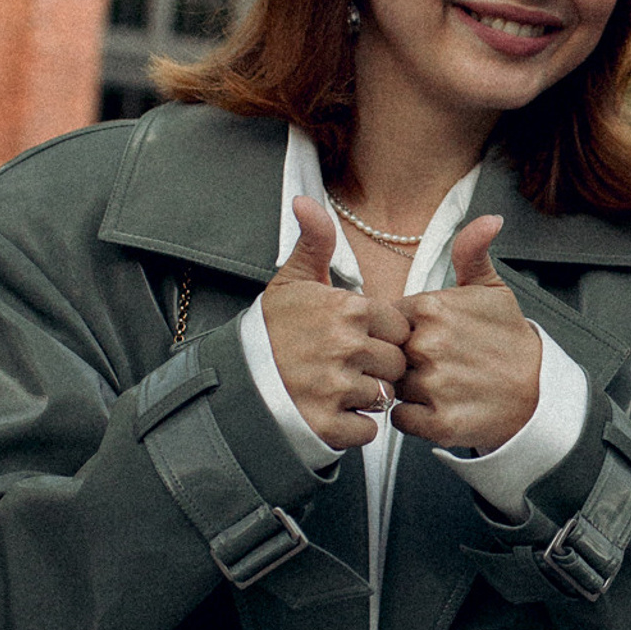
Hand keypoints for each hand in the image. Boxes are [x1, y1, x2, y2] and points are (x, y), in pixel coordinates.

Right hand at [260, 199, 411, 450]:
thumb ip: (315, 242)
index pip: (398, 328)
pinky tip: (330, 412)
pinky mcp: (329, 425)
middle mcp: (346, 346)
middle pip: (397, 364)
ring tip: (335, 389)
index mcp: (347, 309)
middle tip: (346, 368)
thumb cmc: (270, 331)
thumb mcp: (292, 281)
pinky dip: (354, 426)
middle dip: (378, 368)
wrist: (232, 383)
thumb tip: (305, 200)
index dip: (382, 337)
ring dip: (365, 397)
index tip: (358, 340)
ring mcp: (337, 387)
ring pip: (384, 396)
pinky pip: (368, 429)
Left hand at [392, 218, 540, 453]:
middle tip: (438, 364)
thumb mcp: (493, 290)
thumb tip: (489, 220)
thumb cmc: (511, 342)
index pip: (389, 319)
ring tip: (442, 385)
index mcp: (432, 308)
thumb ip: (472, 252)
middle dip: (406, 359)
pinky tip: (437, 406)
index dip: (405, 330)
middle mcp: (428, 345)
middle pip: (388, 352)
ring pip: (393, 385)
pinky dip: (413, 416)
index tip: (427, 337)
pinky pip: (400, 418)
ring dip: (410, 389)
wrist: (540, 393)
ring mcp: (432, 385)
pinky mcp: (437, 421)